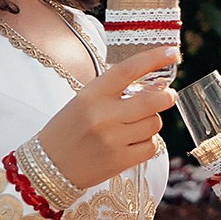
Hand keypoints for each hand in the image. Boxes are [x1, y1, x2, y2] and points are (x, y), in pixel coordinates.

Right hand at [31, 46, 178, 188]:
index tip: (172, 52)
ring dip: (152, 123)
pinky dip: (148, 144)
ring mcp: (112, 139)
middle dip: (166, 97)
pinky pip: (151, 147)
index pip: (128, 69)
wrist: (48, 167)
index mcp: (92, 94)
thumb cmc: (68, 130)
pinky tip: (134, 143)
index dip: (153, 58)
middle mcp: (103, 115)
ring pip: (154, 124)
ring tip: (136, 126)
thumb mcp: (84, 102)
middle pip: (152, 101)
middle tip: (168, 96)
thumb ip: (114, 92)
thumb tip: (157, 86)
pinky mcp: (119, 161)